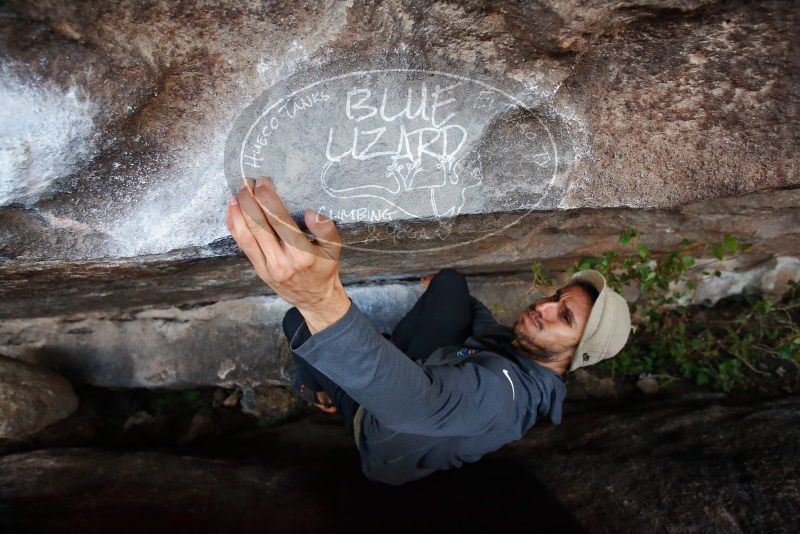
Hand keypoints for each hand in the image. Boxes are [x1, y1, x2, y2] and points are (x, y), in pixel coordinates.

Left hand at [226, 176, 350, 332]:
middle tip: (247, 182)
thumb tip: (310, 213)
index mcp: (301, 253)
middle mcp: (282, 260)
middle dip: (249, 199)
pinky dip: (234, 225)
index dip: (267, 197)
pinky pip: (242, 244)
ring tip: (236, 193)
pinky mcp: (258, 269)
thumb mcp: (335, 248)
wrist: (315, 298)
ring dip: (238, 211)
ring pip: (246, 234)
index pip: (279, 219)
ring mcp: (267, 266)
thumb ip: (326, 229)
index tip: (264, 182)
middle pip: (258, 224)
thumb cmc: (324, 268)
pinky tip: (232, 211)